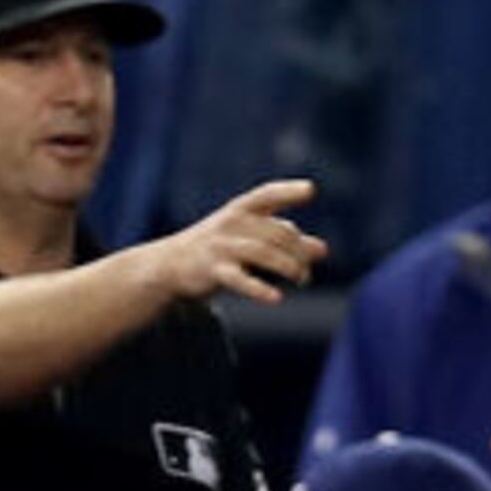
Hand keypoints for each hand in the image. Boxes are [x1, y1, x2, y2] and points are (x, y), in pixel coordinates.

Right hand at [149, 179, 326, 305]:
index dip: (288, 192)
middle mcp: (231, 223)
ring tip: (303, 280)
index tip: (309, 192)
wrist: (168, 265)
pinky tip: (276, 298)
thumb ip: (285, 241)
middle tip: (306, 274)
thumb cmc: (217, 247)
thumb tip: (322, 250)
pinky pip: (239, 279)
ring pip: (264, 253)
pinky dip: (259, 289)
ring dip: (290, 267)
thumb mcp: (249, 237)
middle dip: (299, 253)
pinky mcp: (212, 270)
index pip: (266, 195)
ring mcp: (221, 246)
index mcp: (241, 210)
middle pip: (277, 234)